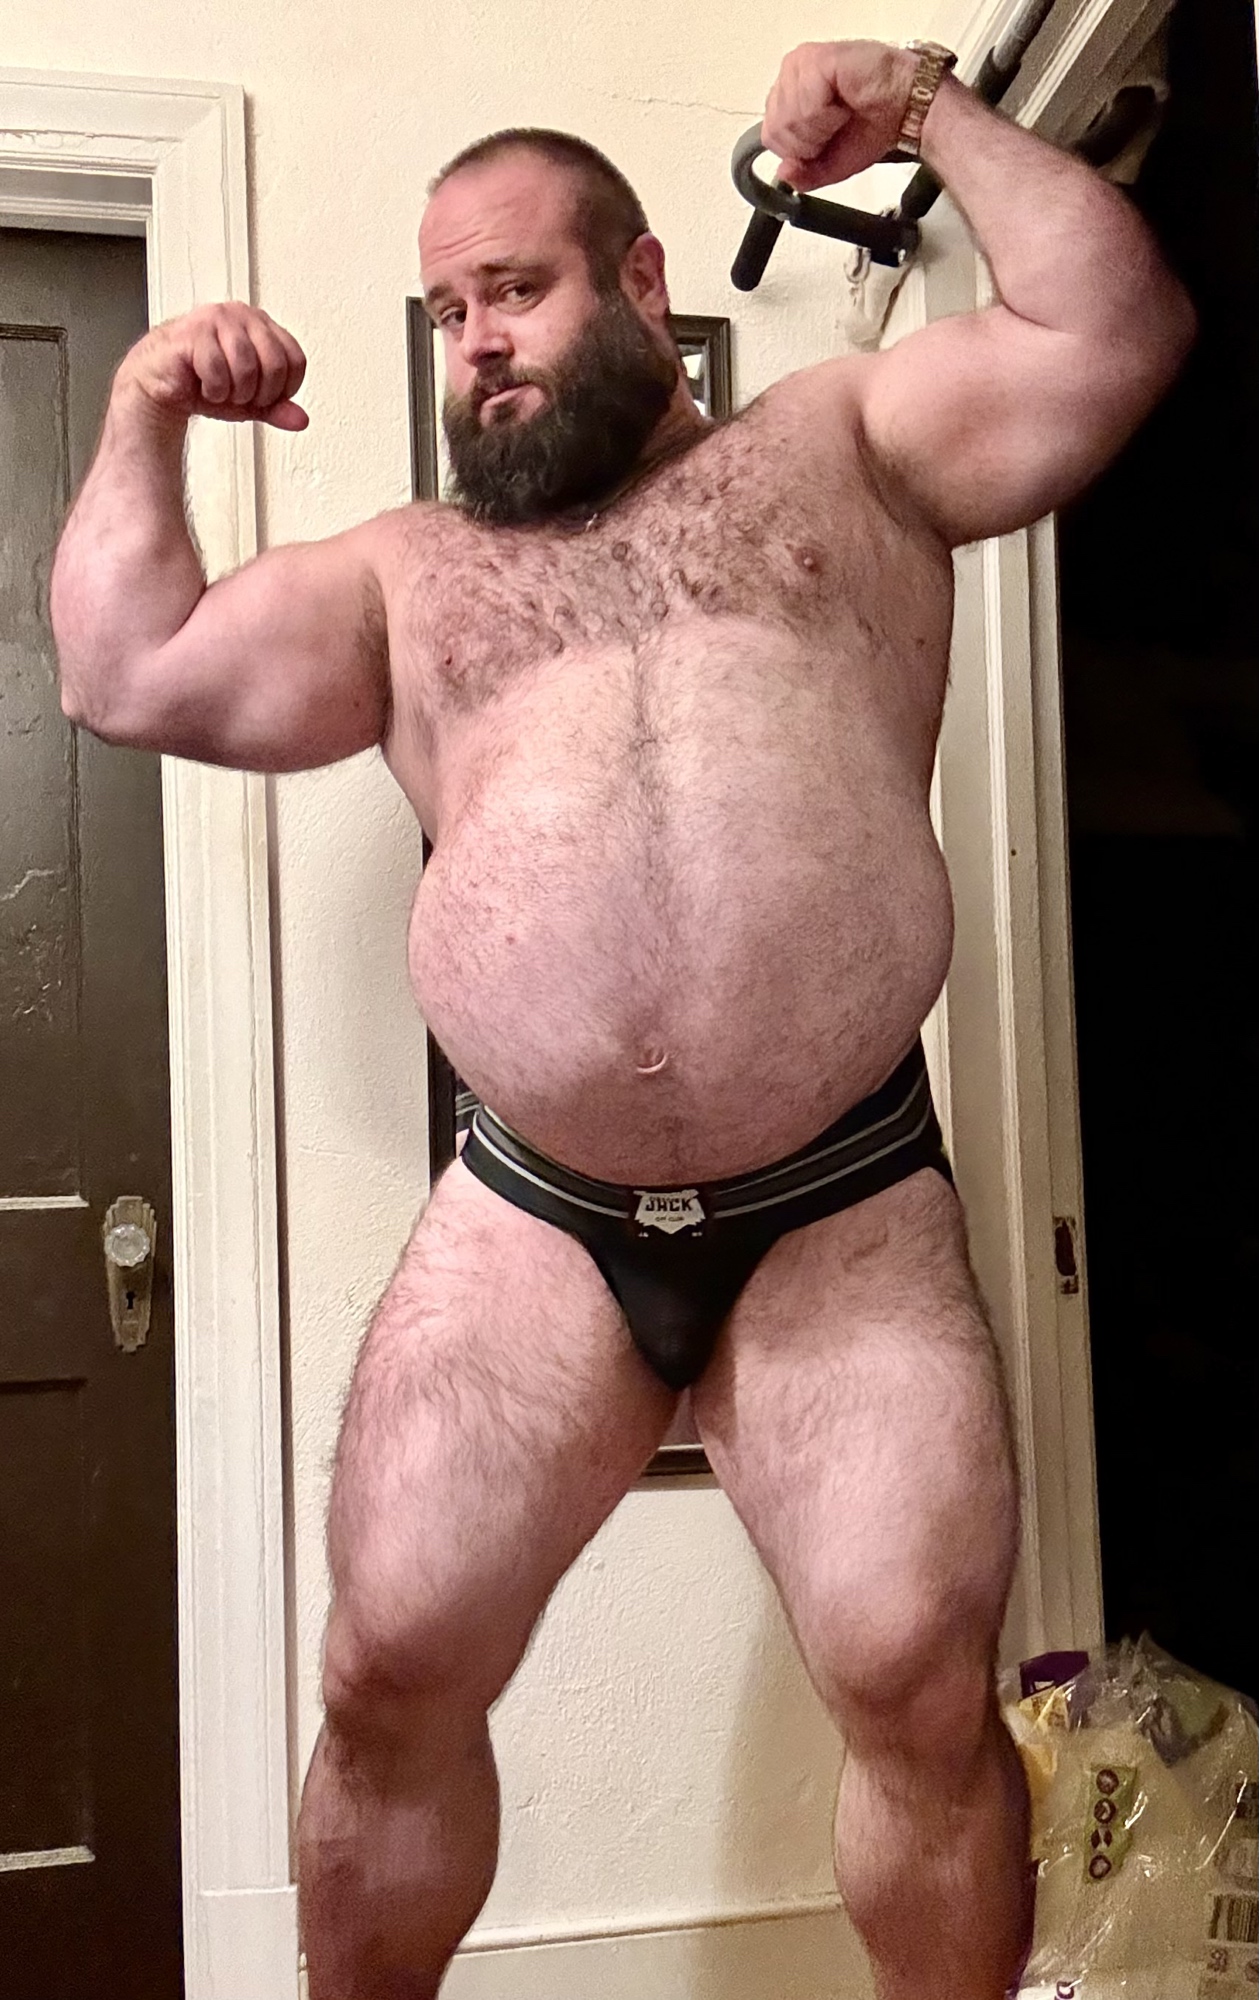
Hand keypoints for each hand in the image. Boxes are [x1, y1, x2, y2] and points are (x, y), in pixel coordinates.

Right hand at [115, 302, 308, 428]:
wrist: (162, 384)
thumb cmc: (205, 384)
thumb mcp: (250, 402)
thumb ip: (277, 408)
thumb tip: (301, 420)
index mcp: (262, 325)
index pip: (295, 360)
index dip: (284, 389)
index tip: (263, 397)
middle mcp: (242, 315)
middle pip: (276, 364)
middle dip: (259, 394)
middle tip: (240, 397)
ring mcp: (218, 318)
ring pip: (247, 367)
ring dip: (235, 393)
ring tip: (221, 390)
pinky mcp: (194, 331)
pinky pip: (218, 369)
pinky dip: (214, 390)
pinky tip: (205, 386)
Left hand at [761, 40, 918, 191]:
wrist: (906, 110)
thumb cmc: (874, 123)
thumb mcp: (831, 163)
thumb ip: (803, 174)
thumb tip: (782, 175)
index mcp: (790, 92)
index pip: (770, 135)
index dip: (798, 151)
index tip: (826, 141)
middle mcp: (791, 73)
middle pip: (777, 129)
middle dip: (809, 141)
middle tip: (836, 126)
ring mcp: (802, 63)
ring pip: (788, 119)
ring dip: (821, 128)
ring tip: (842, 113)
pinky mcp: (816, 59)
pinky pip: (805, 106)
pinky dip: (827, 116)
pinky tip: (844, 105)